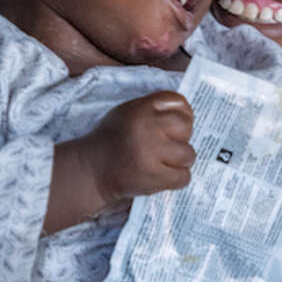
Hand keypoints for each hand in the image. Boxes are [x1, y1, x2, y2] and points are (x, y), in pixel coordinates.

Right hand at [79, 91, 194, 204]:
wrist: (92, 170)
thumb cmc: (113, 139)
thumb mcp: (128, 112)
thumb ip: (154, 108)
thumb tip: (186, 112)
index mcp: (140, 109)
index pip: (179, 102)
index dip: (183, 114)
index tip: (176, 125)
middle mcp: (147, 128)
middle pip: (186, 127)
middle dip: (181, 137)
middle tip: (167, 145)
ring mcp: (152, 154)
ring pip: (188, 154)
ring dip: (180, 160)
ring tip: (164, 162)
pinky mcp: (154, 178)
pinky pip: (184, 177)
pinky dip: (176, 178)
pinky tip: (162, 175)